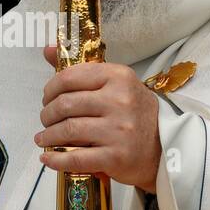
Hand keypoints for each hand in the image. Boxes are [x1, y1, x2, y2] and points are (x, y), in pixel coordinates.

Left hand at [34, 45, 161, 192]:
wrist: (165, 148)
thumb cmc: (136, 114)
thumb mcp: (117, 84)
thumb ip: (83, 68)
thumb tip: (48, 50)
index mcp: (119, 77)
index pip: (70, 77)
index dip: (50, 88)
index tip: (47, 98)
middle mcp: (120, 101)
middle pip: (66, 104)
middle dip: (47, 114)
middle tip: (46, 120)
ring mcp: (119, 130)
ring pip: (68, 130)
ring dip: (48, 136)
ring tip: (43, 138)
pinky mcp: (116, 157)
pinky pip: (76, 158)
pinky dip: (56, 159)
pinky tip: (48, 157)